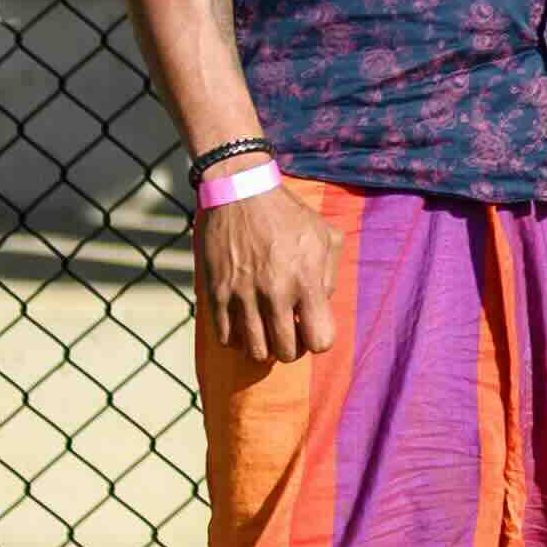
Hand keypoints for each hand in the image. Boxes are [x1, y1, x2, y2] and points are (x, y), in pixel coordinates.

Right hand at [196, 176, 338, 368]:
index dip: (319, 340)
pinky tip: (244, 324)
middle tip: (290, 334)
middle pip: (285, 352)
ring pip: (254, 351)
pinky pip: (226, 338)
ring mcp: (243, 295)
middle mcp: (275, 292)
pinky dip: (237, 339)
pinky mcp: (217, 293)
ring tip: (267, 330)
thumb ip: (329, 276)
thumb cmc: (289, 216)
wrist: (242, 194)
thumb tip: (320, 306)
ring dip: (264, 347)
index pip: (320, 340)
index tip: (313, 328)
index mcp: (306, 280)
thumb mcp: (325, 237)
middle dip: (292, 349)